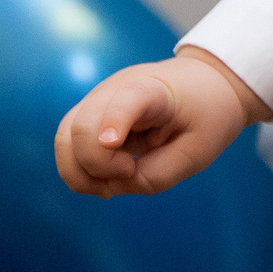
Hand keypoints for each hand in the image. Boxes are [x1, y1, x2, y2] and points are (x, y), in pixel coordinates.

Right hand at [53, 48, 266, 196]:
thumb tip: (113, 186)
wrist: (207, 83)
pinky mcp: (92, 112)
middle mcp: (118, 88)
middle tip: (129, 172)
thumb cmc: (207, 115)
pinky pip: (69, 143)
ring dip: (80, 171)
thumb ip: (155, 176)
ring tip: (111, 188)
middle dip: (96, 164)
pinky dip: (79, 169)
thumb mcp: (196, 152)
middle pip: (82, 125)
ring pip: (65, 136)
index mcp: (156, 90)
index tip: (113, 144)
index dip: (114, 120)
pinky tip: (105, 182)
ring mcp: (100, 98)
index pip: (128, 98)